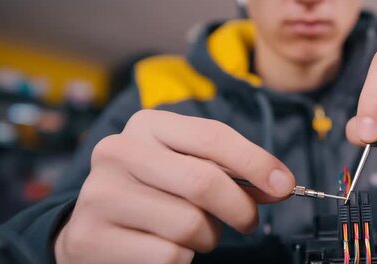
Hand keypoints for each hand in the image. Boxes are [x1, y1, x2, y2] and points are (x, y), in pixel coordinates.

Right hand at [54, 110, 294, 262]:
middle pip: (204, 181)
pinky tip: (167, 246)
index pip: (213, 136)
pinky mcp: (91, 237)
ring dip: (209, 236)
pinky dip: (183, 258)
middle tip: (249, 221)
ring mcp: (101, 194)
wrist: (94, 223)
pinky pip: (168, 255)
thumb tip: (279, 184)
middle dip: (241, 208)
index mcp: (147, 124)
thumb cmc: (155, 189)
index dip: (256, 162)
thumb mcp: (188, 164)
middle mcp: (118, 152)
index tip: (284, 185)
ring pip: (189, 224)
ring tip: (197, 232)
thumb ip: (231, 170)